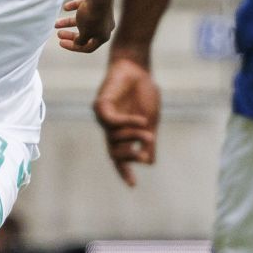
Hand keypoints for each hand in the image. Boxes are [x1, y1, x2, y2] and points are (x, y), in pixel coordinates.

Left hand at [56, 0, 113, 52]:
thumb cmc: (92, 16)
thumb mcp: (84, 33)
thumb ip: (80, 41)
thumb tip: (78, 43)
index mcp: (103, 37)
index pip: (88, 47)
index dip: (73, 47)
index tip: (61, 42)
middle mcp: (104, 27)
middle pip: (85, 35)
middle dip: (70, 35)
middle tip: (59, 34)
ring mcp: (101, 14)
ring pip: (83, 21)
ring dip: (68, 22)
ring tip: (56, 23)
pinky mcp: (97, 2)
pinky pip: (84, 7)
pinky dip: (74, 7)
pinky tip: (65, 7)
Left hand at [93, 54, 160, 186]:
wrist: (137, 67)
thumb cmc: (144, 92)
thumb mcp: (152, 120)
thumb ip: (149, 141)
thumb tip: (150, 162)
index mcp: (122, 134)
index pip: (119, 158)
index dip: (125, 172)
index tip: (132, 185)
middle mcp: (110, 129)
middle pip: (114, 154)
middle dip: (129, 156)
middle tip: (143, 152)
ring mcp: (104, 118)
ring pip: (114, 138)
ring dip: (132, 137)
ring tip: (148, 131)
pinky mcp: (101, 106)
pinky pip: (112, 122)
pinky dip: (127, 123)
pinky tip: (141, 120)